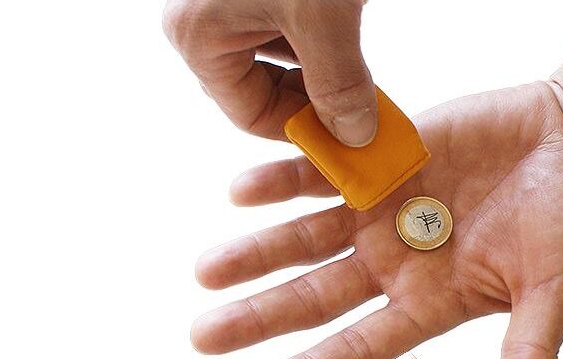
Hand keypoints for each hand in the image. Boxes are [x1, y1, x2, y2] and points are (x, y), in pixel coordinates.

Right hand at [163, 0, 377, 145]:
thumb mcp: (319, 15)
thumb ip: (338, 81)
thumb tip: (355, 137)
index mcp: (200, 37)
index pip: (252, 115)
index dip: (303, 131)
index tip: (349, 141)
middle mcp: (206, 22)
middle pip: (264, 90)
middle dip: (315, 102)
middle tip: (362, 112)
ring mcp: (228, 1)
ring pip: (281, 59)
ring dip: (322, 72)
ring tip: (362, 80)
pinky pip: (286, 27)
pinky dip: (320, 41)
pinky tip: (347, 41)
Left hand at [191, 81, 562, 358]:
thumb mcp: (556, 289)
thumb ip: (533, 349)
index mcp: (431, 301)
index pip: (361, 346)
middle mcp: (396, 262)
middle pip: (316, 297)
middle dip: (260, 316)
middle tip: (204, 336)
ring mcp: (383, 212)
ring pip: (305, 237)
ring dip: (257, 251)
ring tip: (208, 270)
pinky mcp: (382, 161)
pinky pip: (321, 173)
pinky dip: (283, 180)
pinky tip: (242, 189)